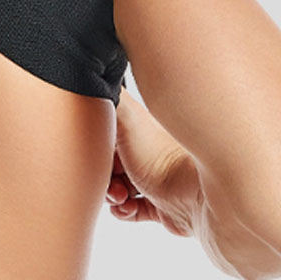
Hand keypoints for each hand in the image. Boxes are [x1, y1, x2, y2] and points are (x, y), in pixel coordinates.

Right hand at [106, 87, 202, 236]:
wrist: (198, 200)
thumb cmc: (161, 156)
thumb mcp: (125, 116)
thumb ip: (104, 95)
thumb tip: (88, 74)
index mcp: (136, 127)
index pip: (102, 133)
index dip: (93, 146)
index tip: (93, 155)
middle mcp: (145, 150)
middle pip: (107, 162)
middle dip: (101, 174)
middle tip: (108, 180)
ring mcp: (153, 178)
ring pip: (118, 186)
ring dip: (112, 196)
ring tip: (121, 198)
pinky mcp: (161, 205)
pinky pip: (133, 210)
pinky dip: (125, 212)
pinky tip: (129, 209)